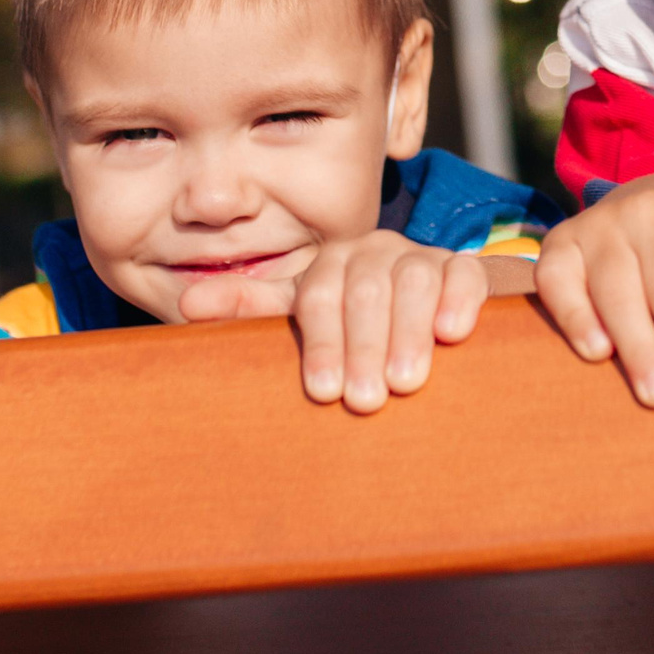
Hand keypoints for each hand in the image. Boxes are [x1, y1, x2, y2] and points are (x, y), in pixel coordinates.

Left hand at [179, 233, 497, 411]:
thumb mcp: (306, 315)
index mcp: (328, 266)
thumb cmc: (356, 324)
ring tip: (406, 383)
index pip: (317, 297)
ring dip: (408, 334)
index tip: (321, 392)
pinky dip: (458, 302)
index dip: (319, 344)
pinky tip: (452, 335)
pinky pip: (465, 276)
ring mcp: (421, 258)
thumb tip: (187, 304)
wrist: (433, 308)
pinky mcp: (466, 269)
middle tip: (365, 401)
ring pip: (413, 283)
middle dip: (362, 348)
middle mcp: (373, 253)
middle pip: (364, 292)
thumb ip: (253, 309)